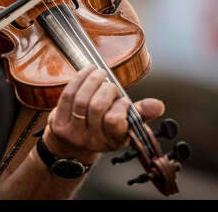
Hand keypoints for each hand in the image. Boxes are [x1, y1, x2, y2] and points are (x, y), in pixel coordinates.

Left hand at [43, 67, 164, 161]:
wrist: (72, 146)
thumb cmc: (104, 128)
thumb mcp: (125, 125)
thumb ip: (141, 113)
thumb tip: (158, 105)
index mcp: (113, 141)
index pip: (115, 121)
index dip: (120, 105)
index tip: (123, 99)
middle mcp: (92, 140)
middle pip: (97, 107)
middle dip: (106, 90)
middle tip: (110, 86)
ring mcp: (73, 133)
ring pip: (81, 99)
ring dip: (92, 80)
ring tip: (100, 73)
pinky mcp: (58, 123)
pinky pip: (68, 95)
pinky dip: (79, 79)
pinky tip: (87, 70)